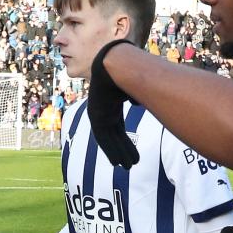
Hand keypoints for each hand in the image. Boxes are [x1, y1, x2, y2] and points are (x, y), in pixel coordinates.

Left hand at [88, 39, 138, 167]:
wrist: (115, 65)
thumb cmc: (129, 70)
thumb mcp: (134, 87)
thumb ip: (135, 96)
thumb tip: (136, 103)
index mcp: (111, 102)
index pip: (117, 126)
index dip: (122, 139)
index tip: (130, 151)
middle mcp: (103, 110)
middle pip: (113, 134)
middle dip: (121, 149)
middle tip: (129, 163)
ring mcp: (98, 114)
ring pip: (108, 140)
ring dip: (118, 153)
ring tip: (127, 167)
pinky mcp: (96, 117)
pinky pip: (103, 139)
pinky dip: (110, 151)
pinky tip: (117, 162)